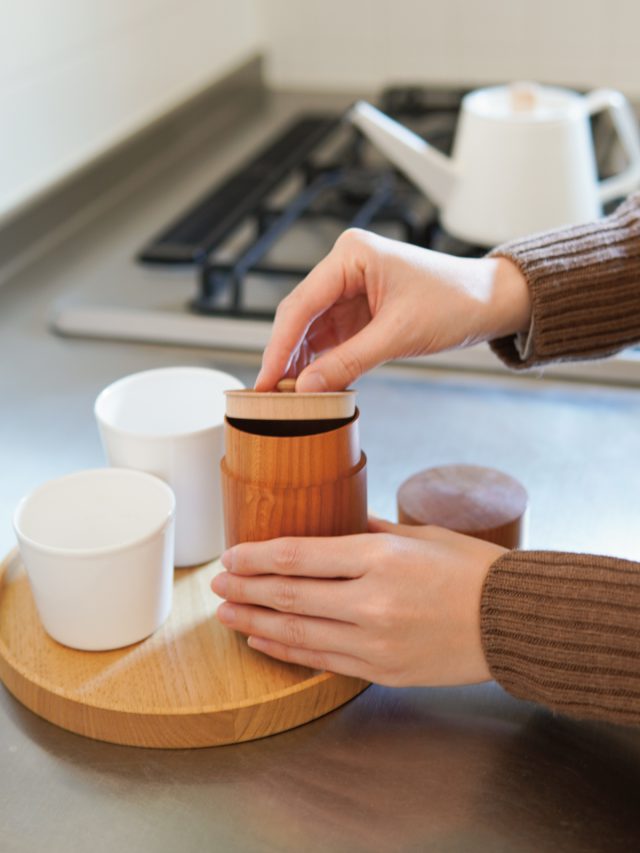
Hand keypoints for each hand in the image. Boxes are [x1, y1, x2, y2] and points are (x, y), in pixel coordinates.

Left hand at [211, 519, 506, 686]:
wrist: (514, 621)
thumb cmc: (474, 569)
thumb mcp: (420, 534)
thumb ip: (370, 531)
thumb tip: (333, 527)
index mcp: (381, 557)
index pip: (299, 556)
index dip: (256, 557)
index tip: (231, 555)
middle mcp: (372, 601)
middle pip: (289, 596)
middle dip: (245, 589)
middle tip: (216, 585)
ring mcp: (376, 641)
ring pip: (298, 633)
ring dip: (255, 622)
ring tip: (225, 615)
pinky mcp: (383, 671)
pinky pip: (322, 661)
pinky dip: (287, 651)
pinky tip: (264, 640)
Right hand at [255, 229, 530, 391]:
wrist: (492, 302)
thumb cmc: (455, 302)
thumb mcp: (399, 335)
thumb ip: (349, 362)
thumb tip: (308, 388)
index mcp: (352, 256)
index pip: (301, 304)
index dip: (279, 346)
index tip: (265, 380)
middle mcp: (346, 267)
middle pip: (301, 316)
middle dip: (287, 356)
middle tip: (270, 394)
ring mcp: (352, 289)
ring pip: (314, 331)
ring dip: (303, 363)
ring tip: (289, 396)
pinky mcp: (363, 310)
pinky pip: (333, 339)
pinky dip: (325, 363)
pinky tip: (314, 385)